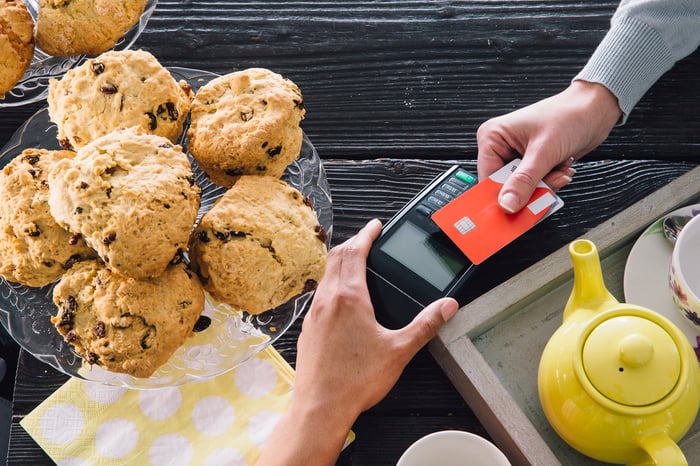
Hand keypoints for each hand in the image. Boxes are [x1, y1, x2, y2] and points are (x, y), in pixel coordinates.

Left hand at [256, 219, 458, 465]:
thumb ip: (425, 325)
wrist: (320, 407)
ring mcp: (314, 314)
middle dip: (352, 243)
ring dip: (339, 262)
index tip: (375, 226)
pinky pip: (319, 295)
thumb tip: (446, 306)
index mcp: (349, 297)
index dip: (366, 234)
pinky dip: (331, 283)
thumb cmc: (355, 380)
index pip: (355, 252)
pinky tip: (340, 299)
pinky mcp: (308, 329)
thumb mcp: (399, 350)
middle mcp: (327, 300)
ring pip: (325, 275)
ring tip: (355, 263)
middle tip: (366, 238)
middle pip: (336, 257)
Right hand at [476, 80, 621, 212]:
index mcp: (493, 137)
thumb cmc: (569, 115)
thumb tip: (507, 204)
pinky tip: (561, 168)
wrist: (595, 110)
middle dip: (529, 189)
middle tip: (546, 185)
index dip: (499, 196)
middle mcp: (502, 147)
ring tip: (558, 169)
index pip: (487, 178)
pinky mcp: (531, 163)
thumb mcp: (544, 151)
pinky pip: (535, 185)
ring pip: (522, 189)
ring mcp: (517, 156)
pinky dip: (550, 182)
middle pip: (505, 186)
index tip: (511, 211)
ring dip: (544, 185)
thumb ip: (524, 181)